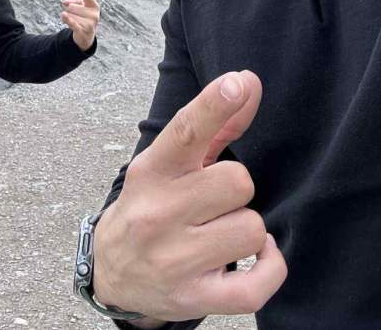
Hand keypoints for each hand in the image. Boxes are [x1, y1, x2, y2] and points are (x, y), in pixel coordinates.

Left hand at [61, 0, 98, 50]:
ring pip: (70, 15)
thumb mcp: (79, 6)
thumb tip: (65, 3)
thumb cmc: (82, 17)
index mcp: (94, 6)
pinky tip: (63, 15)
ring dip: (67, 17)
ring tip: (73, 22)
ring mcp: (90, 24)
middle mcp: (94, 15)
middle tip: (73, 15)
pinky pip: (73, 23)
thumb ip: (72, 0)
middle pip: (72, 7)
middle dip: (68, 10)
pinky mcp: (83, 32)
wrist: (85, 36)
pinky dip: (68, 20)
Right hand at [92, 71, 285, 320]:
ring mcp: (174, 260)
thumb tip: (249, 82)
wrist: (111, 272)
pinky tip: (255, 258)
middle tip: (215, 202)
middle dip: (235, 190)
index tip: (237, 83)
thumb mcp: (170, 164)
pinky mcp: (194, 298)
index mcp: (152, 172)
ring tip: (221, 232)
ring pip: (252, 228)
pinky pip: (257, 283)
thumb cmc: (150, 207)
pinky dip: (269, 267)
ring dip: (245, 229)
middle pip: (237, 182)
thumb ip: (214, 124)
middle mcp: (158, 213)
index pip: (184, 132)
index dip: (214, 105)